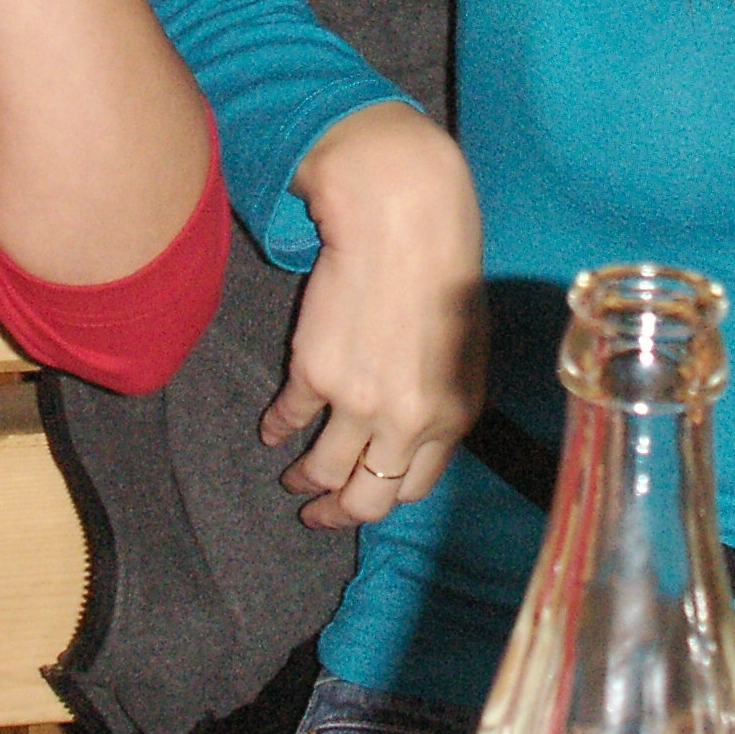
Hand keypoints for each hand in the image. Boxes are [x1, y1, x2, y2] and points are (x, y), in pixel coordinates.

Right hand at [266, 102, 483, 530]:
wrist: (404, 219)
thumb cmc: (443, 268)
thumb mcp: (463, 344)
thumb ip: (441, 395)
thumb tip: (412, 430)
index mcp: (454, 414)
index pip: (414, 487)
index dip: (385, 497)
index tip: (365, 499)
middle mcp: (408, 421)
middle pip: (368, 499)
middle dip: (340, 514)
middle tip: (320, 514)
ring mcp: (358, 402)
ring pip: (322, 471)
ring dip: (303, 480)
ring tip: (293, 478)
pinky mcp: (313, 374)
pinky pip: (287, 420)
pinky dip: (276, 429)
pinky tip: (271, 428)